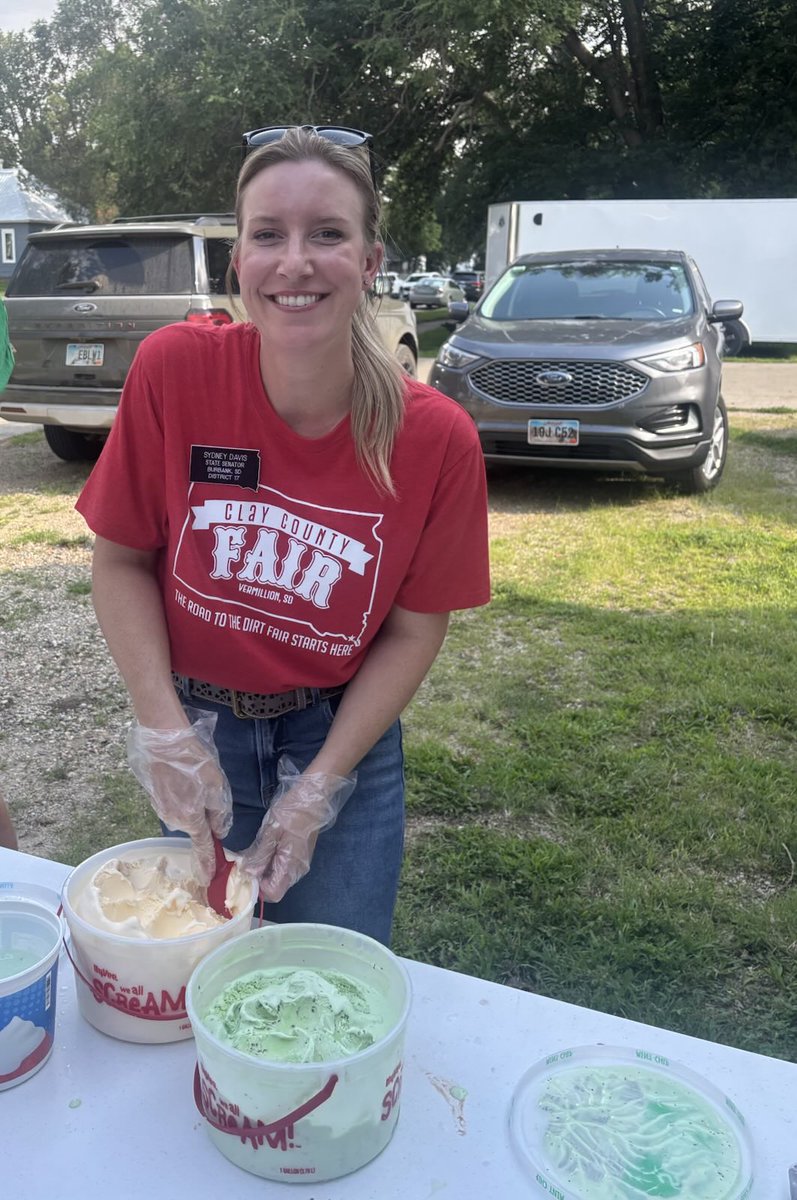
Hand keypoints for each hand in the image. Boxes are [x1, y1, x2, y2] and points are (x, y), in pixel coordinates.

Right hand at [127, 709, 232, 883]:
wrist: (163, 741)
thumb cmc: (193, 762)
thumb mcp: (216, 786)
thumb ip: (219, 813)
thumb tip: (218, 831)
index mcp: (191, 819)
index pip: (202, 849)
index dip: (208, 864)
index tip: (209, 880)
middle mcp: (174, 820)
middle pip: (195, 828)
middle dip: (204, 820)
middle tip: (208, 793)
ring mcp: (161, 809)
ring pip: (185, 815)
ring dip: (193, 806)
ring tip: (195, 780)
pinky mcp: (155, 798)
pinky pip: (175, 806)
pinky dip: (182, 798)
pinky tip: (184, 779)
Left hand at [240, 758, 355, 902]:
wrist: (314, 797)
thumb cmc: (292, 812)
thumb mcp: (271, 831)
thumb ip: (260, 854)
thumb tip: (248, 873)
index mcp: (290, 866)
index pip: (273, 894)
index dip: (257, 889)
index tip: (245, 874)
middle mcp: (298, 869)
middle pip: (276, 887)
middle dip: (259, 879)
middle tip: (246, 862)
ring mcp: (301, 862)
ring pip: (279, 877)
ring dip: (265, 870)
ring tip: (255, 853)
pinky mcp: (301, 854)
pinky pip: (284, 867)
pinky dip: (273, 863)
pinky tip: (267, 847)